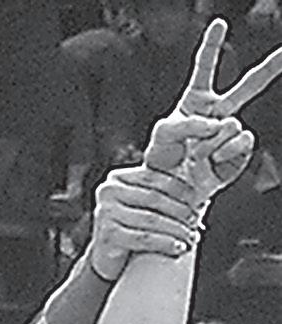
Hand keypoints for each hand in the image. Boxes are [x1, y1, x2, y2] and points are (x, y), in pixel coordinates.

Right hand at [90, 163, 201, 282]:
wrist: (107, 262)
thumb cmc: (130, 231)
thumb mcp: (142, 206)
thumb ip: (160, 191)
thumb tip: (202, 185)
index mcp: (118, 177)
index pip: (156, 179)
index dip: (180, 190)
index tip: (199, 202)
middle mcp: (107, 191)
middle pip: (154, 198)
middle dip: (180, 211)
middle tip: (196, 223)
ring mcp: (104, 213)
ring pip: (151, 219)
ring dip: (176, 229)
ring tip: (191, 238)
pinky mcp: (106, 236)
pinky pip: (143, 238)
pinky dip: (165, 243)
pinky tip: (179, 248)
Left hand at [143, 19, 281, 202]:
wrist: (169, 192)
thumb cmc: (161, 160)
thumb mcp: (163, 133)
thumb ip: (187, 121)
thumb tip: (220, 125)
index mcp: (196, 101)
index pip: (204, 68)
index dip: (212, 46)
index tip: (219, 23)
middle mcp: (218, 113)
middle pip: (249, 85)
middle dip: (271, 66)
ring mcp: (230, 133)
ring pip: (232, 125)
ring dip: (212, 142)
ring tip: (197, 156)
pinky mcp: (238, 153)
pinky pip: (241, 142)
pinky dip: (224, 153)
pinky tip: (212, 163)